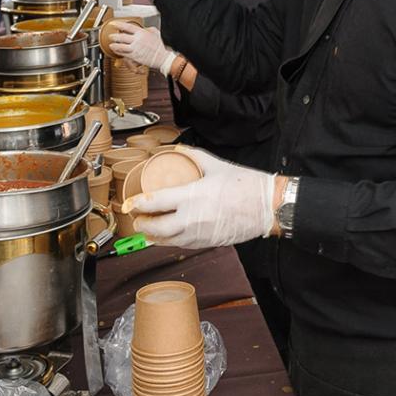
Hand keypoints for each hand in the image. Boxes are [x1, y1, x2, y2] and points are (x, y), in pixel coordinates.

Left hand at [110, 24, 175, 74]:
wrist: (164, 57)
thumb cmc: (161, 46)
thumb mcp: (156, 33)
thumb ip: (148, 30)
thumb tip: (144, 29)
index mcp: (142, 33)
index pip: (127, 27)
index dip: (119, 25)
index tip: (114, 24)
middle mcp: (137, 40)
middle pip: (122, 37)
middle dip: (114, 36)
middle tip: (111, 36)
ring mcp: (135, 49)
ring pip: (121, 46)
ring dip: (114, 45)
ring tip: (111, 45)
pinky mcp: (135, 57)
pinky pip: (124, 54)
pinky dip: (119, 53)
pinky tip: (117, 52)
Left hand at [125, 148, 275, 248]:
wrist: (266, 206)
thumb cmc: (245, 185)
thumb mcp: (217, 165)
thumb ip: (194, 156)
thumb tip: (178, 150)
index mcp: (192, 196)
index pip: (155, 203)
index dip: (137, 204)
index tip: (129, 203)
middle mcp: (192, 218)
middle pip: (156, 227)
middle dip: (142, 224)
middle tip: (136, 219)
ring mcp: (199, 234)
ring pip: (167, 240)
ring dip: (153, 236)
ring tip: (147, 230)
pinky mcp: (208, 242)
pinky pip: (182, 245)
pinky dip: (170, 241)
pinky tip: (168, 236)